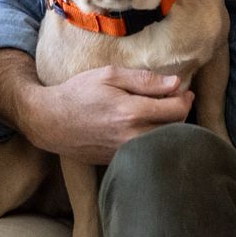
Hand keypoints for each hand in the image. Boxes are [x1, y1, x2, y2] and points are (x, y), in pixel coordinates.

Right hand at [20, 66, 193, 163]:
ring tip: (162, 112)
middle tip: (175, 99)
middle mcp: (132, 136)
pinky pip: (148, 151)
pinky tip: (146, 126)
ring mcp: (126, 152)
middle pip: (175, 128)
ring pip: (163, 142)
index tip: (184, 91)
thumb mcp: (109, 75)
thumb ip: (145, 79)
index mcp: (132, 112)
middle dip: (180, 112)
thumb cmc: (78, 93)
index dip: (185, 98)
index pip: (177, 110)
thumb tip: (176, 83)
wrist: (50, 122)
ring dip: (169, 127)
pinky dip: (154, 139)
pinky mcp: (119, 161)